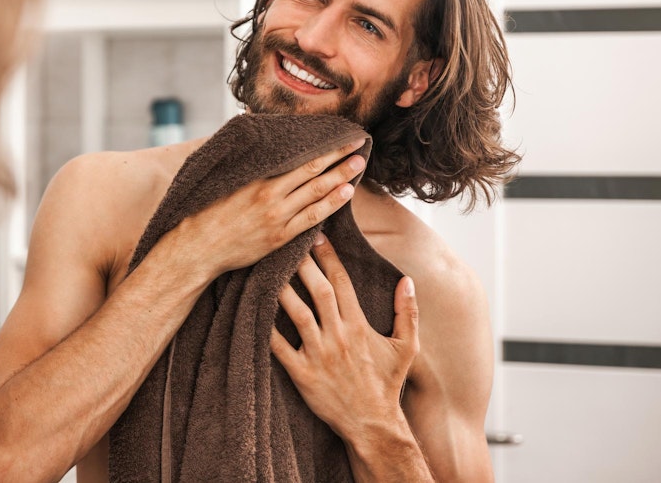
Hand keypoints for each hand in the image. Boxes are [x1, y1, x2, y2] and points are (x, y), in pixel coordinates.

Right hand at [162, 139, 367, 279]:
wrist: (197, 248)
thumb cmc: (207, 212)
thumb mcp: (224, 178)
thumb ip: (244, 157)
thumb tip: (248, 121)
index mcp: (256, 178)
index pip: (297, 156)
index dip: (321, 146)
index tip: (338, 134)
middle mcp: (269, 194)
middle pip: (312, 170)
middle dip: (338, 155)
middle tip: (358, 142)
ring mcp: (277, 216)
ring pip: (316, 191)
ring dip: (341, 176)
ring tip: (358, 163)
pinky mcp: (280, 237)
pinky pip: (312, 217)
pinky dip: (331, 203)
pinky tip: (346, 191)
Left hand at [270, 233, 418, 438]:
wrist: (373, 424)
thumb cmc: (386, 384)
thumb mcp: (407, 347)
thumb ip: (407, 312)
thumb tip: (407, 280)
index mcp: (359, 325)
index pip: (341, 282)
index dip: (328, 256)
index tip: (316, 237)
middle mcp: (338, 335)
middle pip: (317, 290)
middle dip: (302, 263)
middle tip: (287, 243)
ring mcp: (319, 354)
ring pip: (296, 313)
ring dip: (282, 289)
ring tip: (267, 268)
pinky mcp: (302, 374)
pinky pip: (279, 347)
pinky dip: (265, 328)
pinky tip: (253, 310)